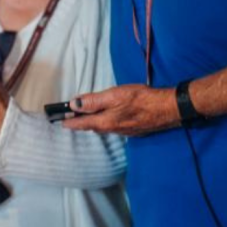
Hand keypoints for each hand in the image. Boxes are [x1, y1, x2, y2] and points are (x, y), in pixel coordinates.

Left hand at [63, 84, 179, 135]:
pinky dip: (105, 122)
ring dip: (91, 122)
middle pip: (90, 126)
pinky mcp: (132, 129)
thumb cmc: (141, 99)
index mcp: (104, 122)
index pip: (80, 123)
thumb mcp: (114, 95)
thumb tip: (74, 104)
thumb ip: (93, 100)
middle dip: (78, 122)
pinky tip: (107, 118)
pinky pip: (113, 127)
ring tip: (84, 118)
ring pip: (102, 127)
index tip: (58, 120)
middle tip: (68, 119)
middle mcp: (112, 130)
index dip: (68, 121)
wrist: (167, 109)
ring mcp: (123, 131)